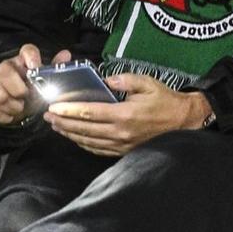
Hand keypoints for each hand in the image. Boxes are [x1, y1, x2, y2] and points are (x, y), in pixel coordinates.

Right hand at [0, 43, 72, 126]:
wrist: (16, 105)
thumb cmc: (32, 90)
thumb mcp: (44, 82)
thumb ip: (54, 70)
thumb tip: (66, 54)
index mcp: (24, 61)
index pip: (27, 50)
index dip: (31, 57)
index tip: (35, 67)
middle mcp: (5, 66)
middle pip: (5, 72)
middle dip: (17, 90)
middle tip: (25, 99)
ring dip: (13, 107)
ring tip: (19, 109)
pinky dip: (3, 116)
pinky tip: (10, 115)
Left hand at [44, 72, 209, 156]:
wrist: (184, 122)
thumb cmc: (165, 100)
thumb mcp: (147, 83)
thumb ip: (124, 80)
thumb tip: (105, 80)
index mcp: (124, 114)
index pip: (89, 113)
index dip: (69, 110)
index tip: (54, 107)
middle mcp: (120, 132)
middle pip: (84, 129)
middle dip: (63, 122)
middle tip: (47, 116)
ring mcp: (122, 144)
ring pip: (89, 141)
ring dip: (70, 134)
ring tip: (56, 126)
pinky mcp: (124, 151)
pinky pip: (99, 150)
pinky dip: (84, 144)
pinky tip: (75, 138)